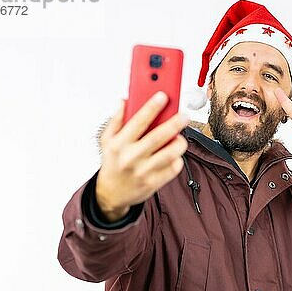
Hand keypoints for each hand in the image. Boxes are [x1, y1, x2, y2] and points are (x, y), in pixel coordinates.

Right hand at [96, 92, 188, 220]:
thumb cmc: (113, 163)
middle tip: (184, 115)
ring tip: (179, 137)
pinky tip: (174, 155)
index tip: (163, 96)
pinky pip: (173, 168)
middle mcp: (131, 157)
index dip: (152, 107)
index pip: (138, 122)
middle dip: (174, 123)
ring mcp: (143, 171)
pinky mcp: (153, 183)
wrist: (111, 194)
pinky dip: (178, 159)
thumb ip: (117, 120)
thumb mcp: (107, 140)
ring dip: (179, 142)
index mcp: (119, 144)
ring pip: (169, 153)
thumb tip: (125, 100)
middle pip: (158, 137)